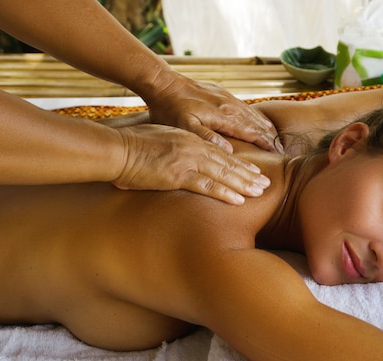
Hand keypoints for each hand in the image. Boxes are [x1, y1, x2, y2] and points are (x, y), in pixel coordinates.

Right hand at [112, 124, 269, 203]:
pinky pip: (206, 186)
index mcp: (189, 138)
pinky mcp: (177, 176)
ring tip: (260, 192)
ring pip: (222, 173)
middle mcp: (193, 148)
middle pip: (227, 162)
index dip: (240, 163)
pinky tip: (238, 200)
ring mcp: (186, 161)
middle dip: (249, 174)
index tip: (254, 171)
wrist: (116, 149)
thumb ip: (176, 147)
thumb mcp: (160, 138)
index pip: (221, 153)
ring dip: (243, 183)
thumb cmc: (132, 144)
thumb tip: (181, 158)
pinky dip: (224, 193)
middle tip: (266, 184)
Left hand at [143, 71, 279, 152]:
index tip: (277, 154)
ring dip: (264, 126)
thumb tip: (229, 150)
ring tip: (275, 137)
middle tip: (282, 150)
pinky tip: (257, 119)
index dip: (265, 143)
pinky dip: (255, 115)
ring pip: (252, 114)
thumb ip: (208, 137)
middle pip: (256, 123)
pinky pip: (244, 106)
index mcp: (224, 116)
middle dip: (270, 136)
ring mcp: (227, 98)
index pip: (252, 132)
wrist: (163, 83)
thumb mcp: (185, 127)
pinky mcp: (222, 93)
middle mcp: (230, 106)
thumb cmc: (171, 109)